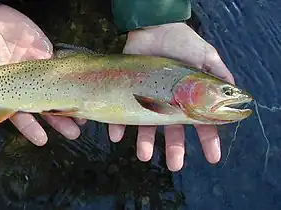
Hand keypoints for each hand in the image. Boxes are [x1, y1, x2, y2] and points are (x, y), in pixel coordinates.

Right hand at [0, 4, 84, 145]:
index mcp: (2, 91)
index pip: (17, 114)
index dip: (29, 127)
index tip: (41, 140)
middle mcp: (21, 86)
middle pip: (42, 108)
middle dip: (57, 122)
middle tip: (73, 134)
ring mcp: (36, 73)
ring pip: (55, 93)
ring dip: (69, 107)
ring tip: (83, 120)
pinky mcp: (47, 57)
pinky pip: (62, 71)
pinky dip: (73, 82)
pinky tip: (84, 91)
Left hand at [111, 23, 234, 170]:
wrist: (155, 28)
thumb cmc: (183, 43)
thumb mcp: (206, 56)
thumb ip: (219, 76)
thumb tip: (235, 96)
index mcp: (188, 99)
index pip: (201, 124)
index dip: (208, 141)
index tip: (212, 158)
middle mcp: (168, 104)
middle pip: (173, 132)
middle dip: (174, 150)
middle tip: (175, 166)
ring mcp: (147, 100)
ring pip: (146, 126)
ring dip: (145, 142)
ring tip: (144, 155)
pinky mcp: (129, 93)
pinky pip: (121, 111)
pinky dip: (117, 125)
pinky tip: (116, 136)